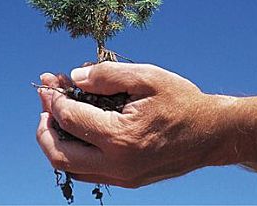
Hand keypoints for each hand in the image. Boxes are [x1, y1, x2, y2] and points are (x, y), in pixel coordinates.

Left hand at [36, 62, 236, 187]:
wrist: (212, 134)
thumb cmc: (182, 101)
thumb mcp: (147, 77)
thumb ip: (107, 75)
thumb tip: (74, 77)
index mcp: (120, 137)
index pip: (69, 118)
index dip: (53, 98)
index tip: (49, 83)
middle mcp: (117, 164)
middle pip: (58, 153)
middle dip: (44, 126)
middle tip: (45, 104)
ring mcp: (121, 177)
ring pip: (70, 167)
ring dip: (55, 142)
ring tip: (55, 116)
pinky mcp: (127, 180)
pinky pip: (87, 172)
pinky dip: (74, 153)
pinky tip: (77, 131)